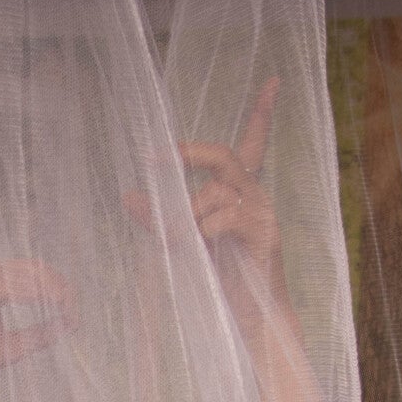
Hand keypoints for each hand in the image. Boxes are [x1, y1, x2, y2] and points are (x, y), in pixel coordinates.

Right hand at [0, 259, 72, 401]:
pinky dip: (7, 288)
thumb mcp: (8, 346)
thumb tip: (69, 324)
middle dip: (47, 283)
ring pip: (4, 273)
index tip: (74, 303)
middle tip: (71, 297)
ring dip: (31, 284)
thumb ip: (36, 334)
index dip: (51, 286)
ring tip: (55, 296)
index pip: (26, 277)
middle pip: (19, 270)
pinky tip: (27, 296)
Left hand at [128, 78, 290, 326]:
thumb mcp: (187, 244)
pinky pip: (225, 218)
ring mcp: (263, 214)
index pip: (255, 142)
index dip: (263, 111)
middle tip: (158, 160)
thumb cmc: (224, 281)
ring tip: (182, 238)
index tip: (274, 81)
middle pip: (225, 155)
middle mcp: (256, 196)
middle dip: (190, 153)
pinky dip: (204, 230)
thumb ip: (160, 220)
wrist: (256, 321)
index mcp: (242, 193)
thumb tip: (127, 196)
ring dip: (190, 212)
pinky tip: (201, 246)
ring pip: (217, 191)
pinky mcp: (265, 236)